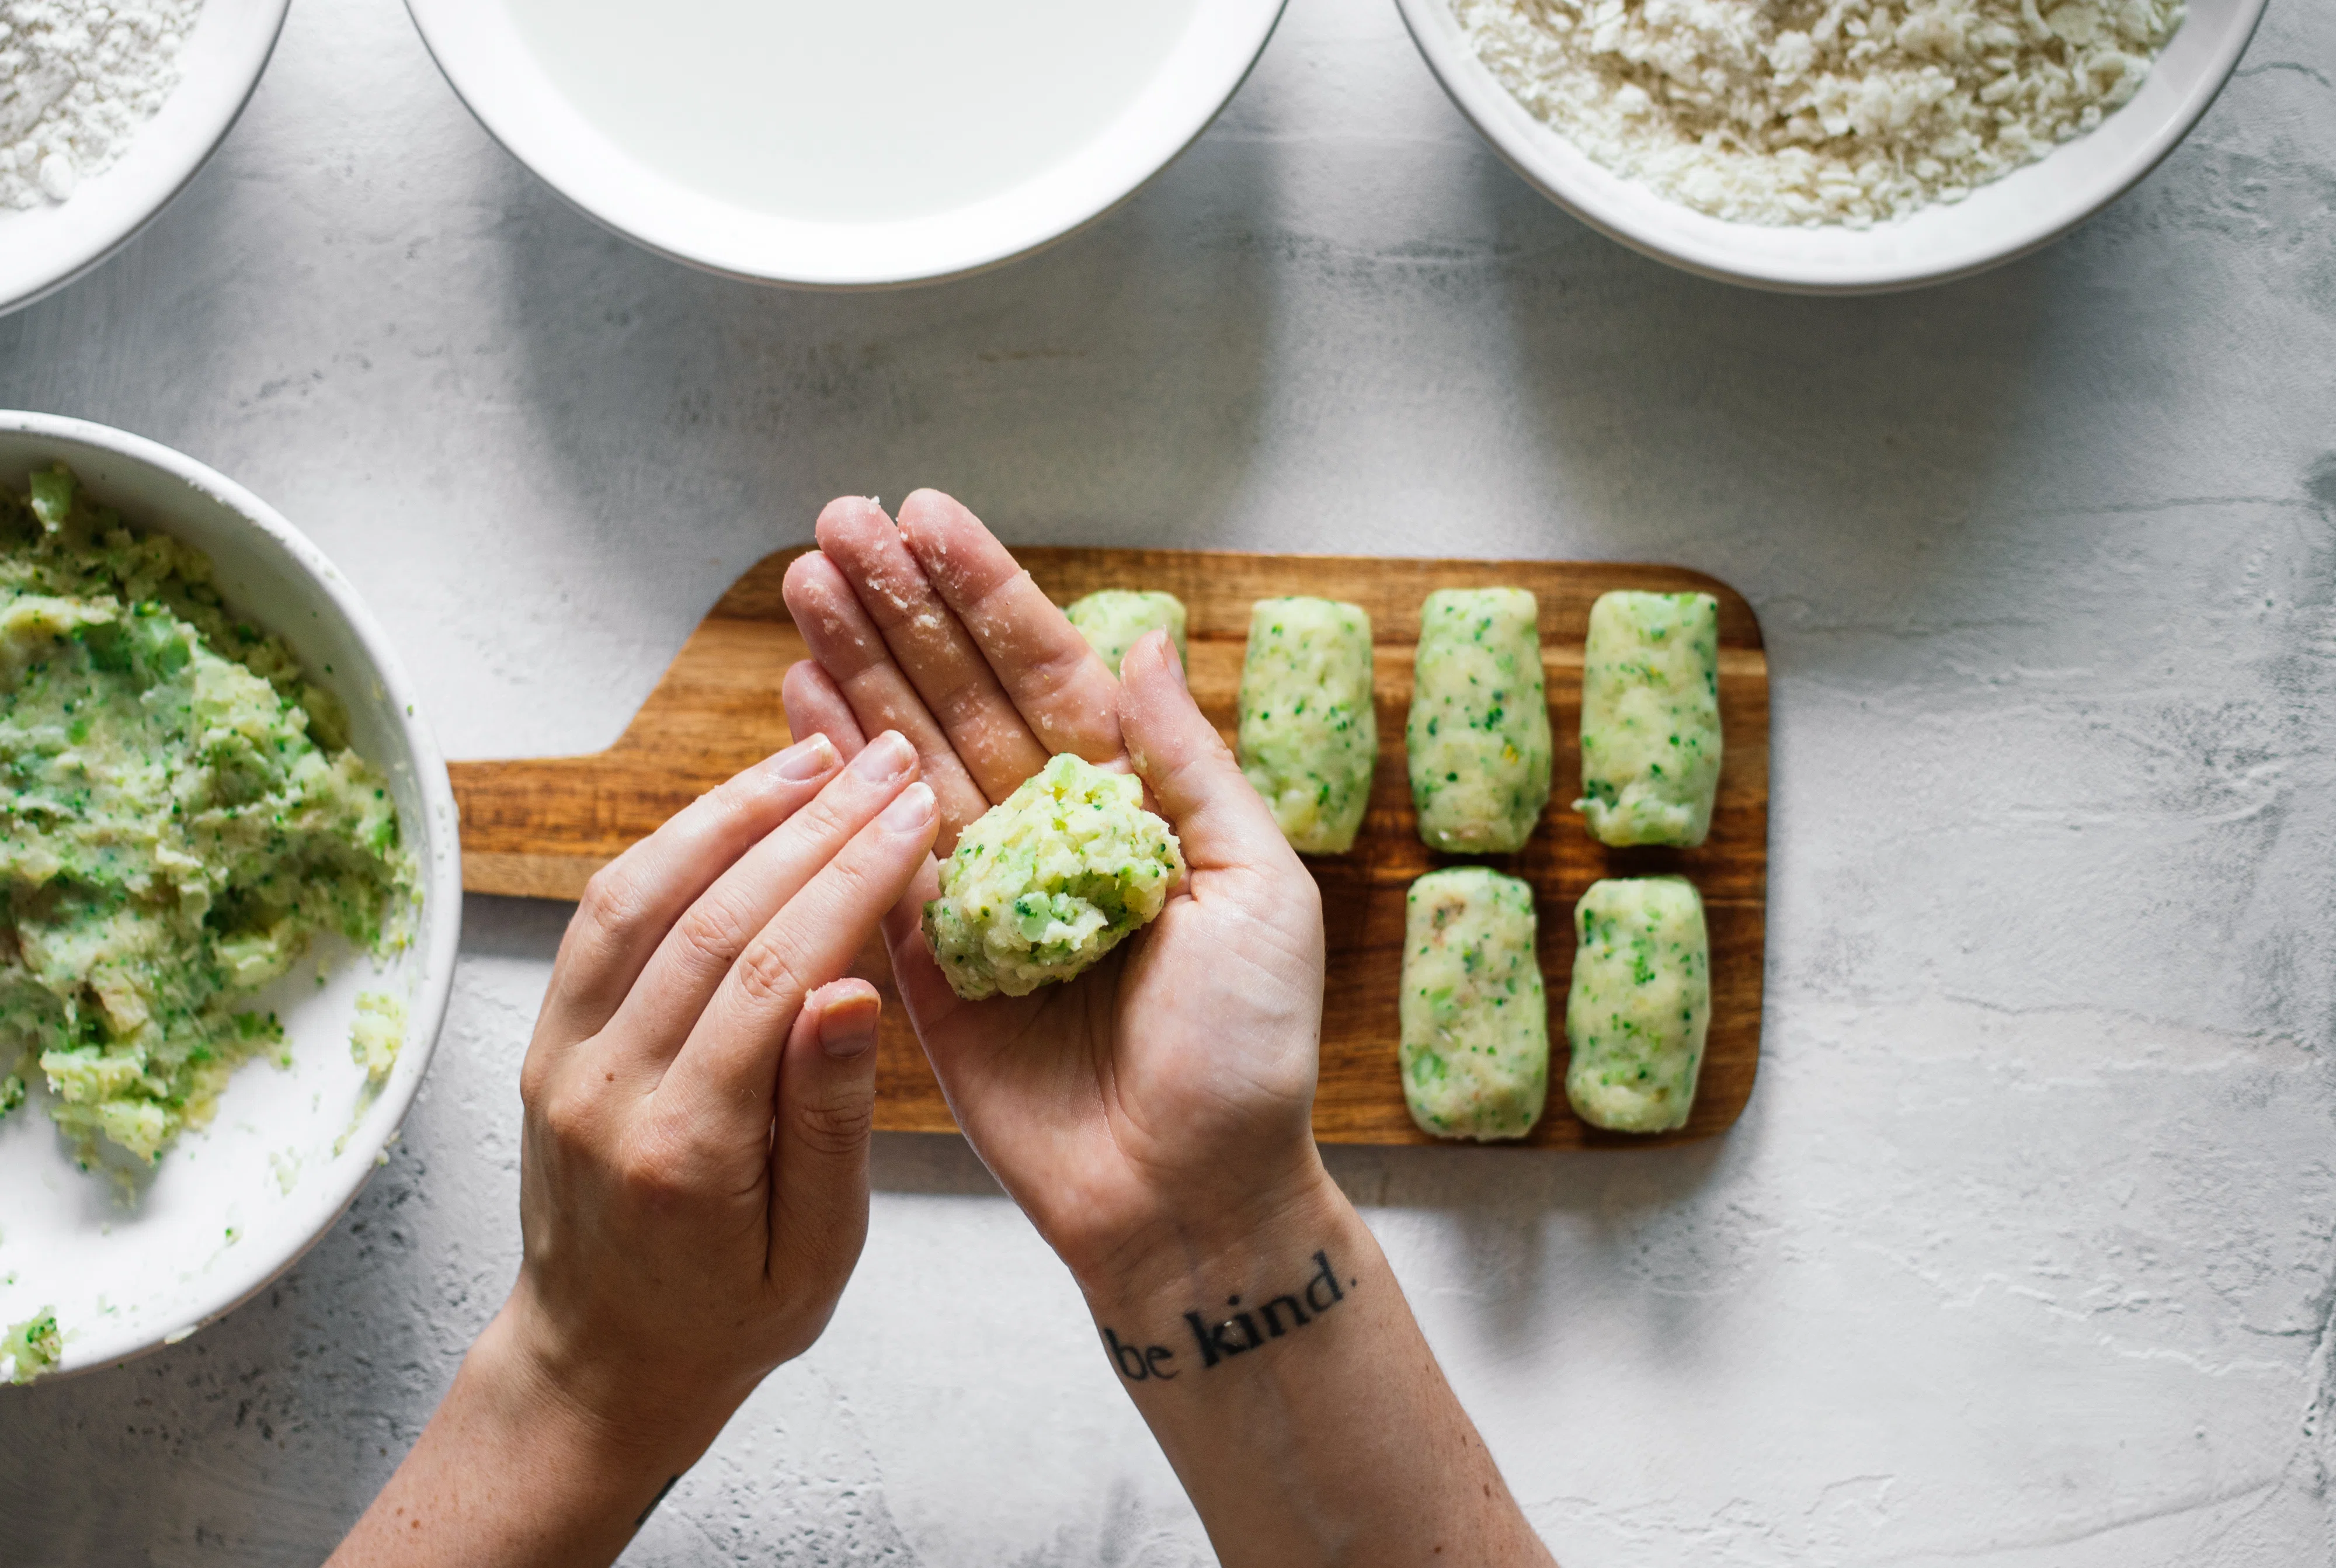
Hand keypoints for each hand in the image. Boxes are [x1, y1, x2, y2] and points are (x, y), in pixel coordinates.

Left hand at [508, 728, 937, 1458]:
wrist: (603, 1358)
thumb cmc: (731, 1314)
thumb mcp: (818, 1247)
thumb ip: (831, 1119)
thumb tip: (852, 989)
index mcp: (683, 1148)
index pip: (774, 974)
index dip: (852, 878)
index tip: (915, 812)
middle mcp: (603, 1088)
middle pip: (713, 917)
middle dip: (811, 822)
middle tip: (887, 759)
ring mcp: (561, 1055)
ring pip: (640, 894)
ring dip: (732, 811)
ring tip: (815, 754)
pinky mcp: (547, 1034)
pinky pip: (603, 916)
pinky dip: (671, 845)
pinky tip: (736, 807)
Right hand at [781, 491, 1335, 1297]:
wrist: (1190, 1197)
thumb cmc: (1248, 1050)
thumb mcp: (1256, 888)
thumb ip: (1187, 765)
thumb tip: (1147, 642)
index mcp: (1129, 806)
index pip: (1045, 672)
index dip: (985, 595)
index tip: (928, 516)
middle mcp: (1048, 834)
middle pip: (959, 696)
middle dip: (898, 609)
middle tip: (834, 523)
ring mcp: (981, 893)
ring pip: (904, 757)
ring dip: (852, 668)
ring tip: (800, 583)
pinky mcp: (926, 962)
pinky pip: (869, 858)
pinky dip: (828, 781)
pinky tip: (795, 700)